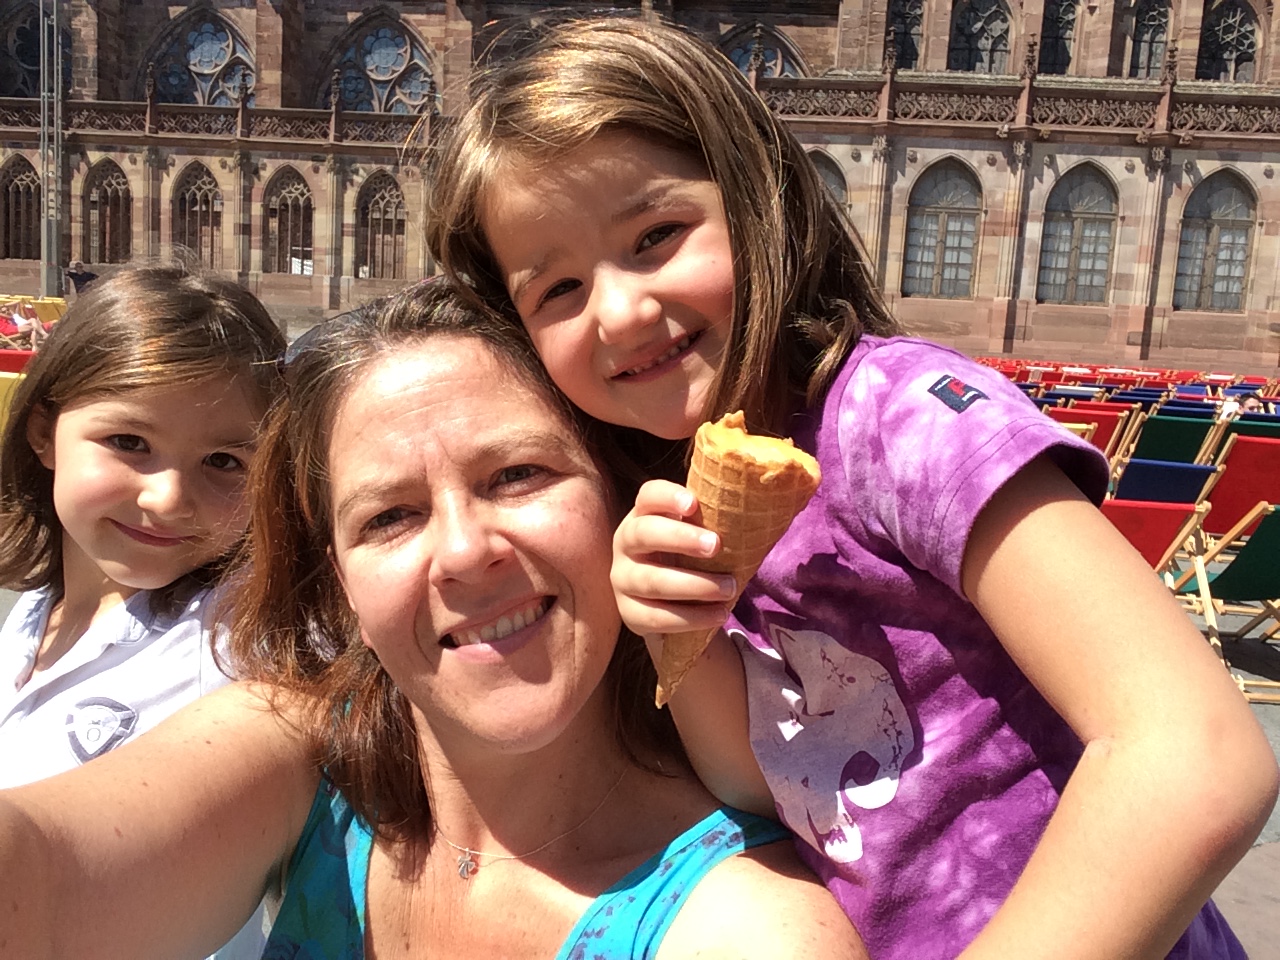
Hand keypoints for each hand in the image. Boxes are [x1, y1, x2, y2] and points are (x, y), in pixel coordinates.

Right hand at [612, 479, 738, 637]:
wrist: (670, 604)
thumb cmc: (691, 558)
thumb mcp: (696, 535)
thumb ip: (713, 521)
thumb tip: (757, 509)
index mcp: (643, 515)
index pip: (647, 496)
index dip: (667, 497)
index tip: (693, 503)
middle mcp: (625, 543)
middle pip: (643, 533)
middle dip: (681, 538)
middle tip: (716, 545)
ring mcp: (622, 579)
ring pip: (652, 581)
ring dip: (695, 585)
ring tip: (730, 588)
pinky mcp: (629, 613)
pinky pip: (656, 617)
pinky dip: (691, 618)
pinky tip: (718, 615)